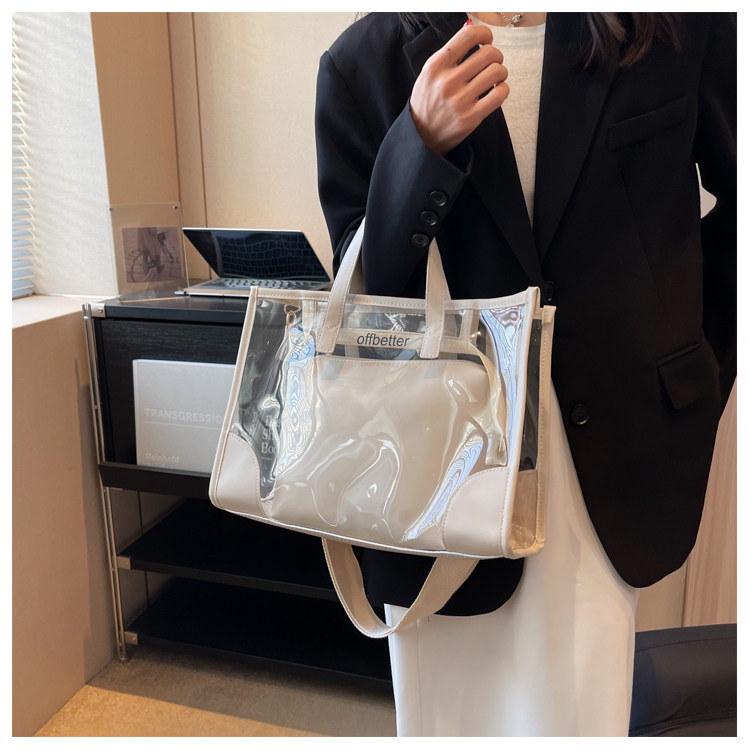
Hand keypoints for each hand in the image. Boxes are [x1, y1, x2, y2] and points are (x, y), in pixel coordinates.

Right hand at [410, 22, 508, 155]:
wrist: (420, 137)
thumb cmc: (426, 103)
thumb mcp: (429, 74)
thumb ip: (449, 52)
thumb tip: (470, 26)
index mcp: (435, 66)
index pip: (469, 36)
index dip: (484, 34)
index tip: (486, 40)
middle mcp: (447, 82)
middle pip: (488, 53)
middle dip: (496, 55)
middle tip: (492, 62)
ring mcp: (460, 101)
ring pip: (497, 72)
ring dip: (501, 72)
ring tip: (494, 77)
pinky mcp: (471, 118)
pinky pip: (499, 95)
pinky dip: (503, 89)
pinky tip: (496, 91)